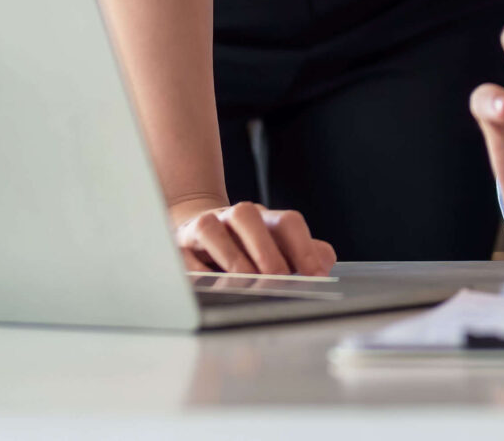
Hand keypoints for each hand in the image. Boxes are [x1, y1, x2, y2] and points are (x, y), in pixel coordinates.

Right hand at [169, 194, 335, 274]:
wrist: (197, 228)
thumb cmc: (245, 244)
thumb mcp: (276, 245)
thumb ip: (303, 253)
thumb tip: (325, 263)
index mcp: (264, 219)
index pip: (287, 222)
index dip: (303, 247)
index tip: (316, 274)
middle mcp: (233, 218)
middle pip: (247, 216)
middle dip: (265, 250)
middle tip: (278, 279)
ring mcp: (204, 228)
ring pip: (211, 229)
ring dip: (231, 257)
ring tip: (246, 283)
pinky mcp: (179, 245)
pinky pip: (183, 254)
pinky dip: (196, 271)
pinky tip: (210, 286)